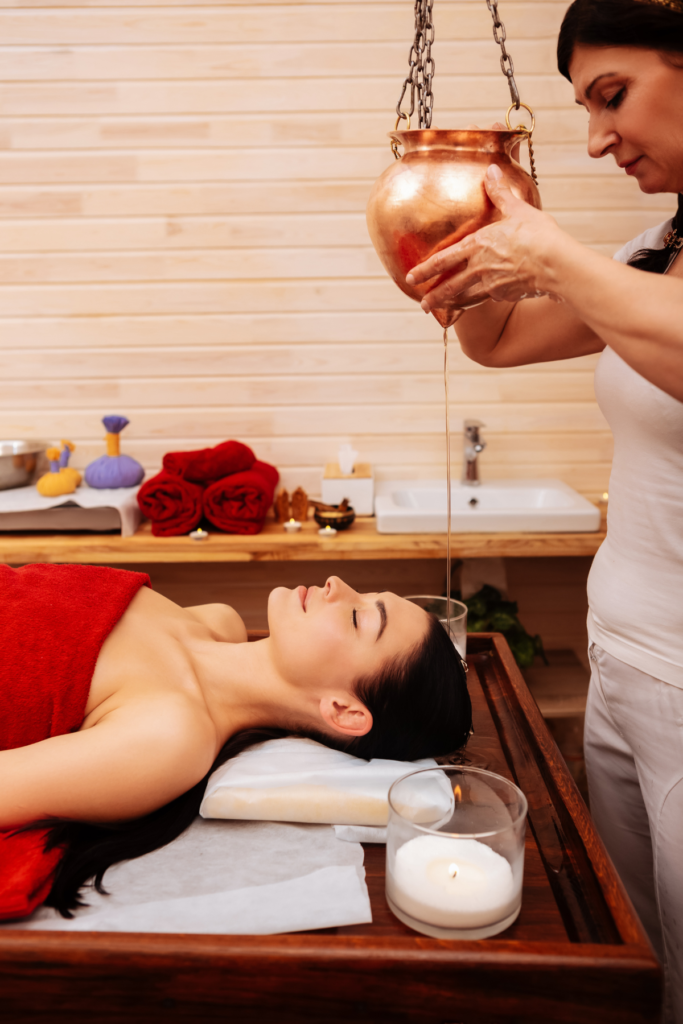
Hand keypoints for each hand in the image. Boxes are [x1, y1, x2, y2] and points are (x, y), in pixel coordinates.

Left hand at [406, 164, 564, 311]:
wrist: (556, 264)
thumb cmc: (538, 235)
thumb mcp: (517, 209)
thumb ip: (500, 193)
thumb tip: (491, 171)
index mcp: (477, 245)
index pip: (443, 260)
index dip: (425, 269)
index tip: (411, 277)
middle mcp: (480, 268)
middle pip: (450, 286)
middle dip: (433, 296)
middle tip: (421, 304)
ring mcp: (492, 284)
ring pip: (465, 297)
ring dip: (450, 303)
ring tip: (439, 309)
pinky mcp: (506, 294)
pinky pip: (492, 296)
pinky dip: (487, 297)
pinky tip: (488, 295)